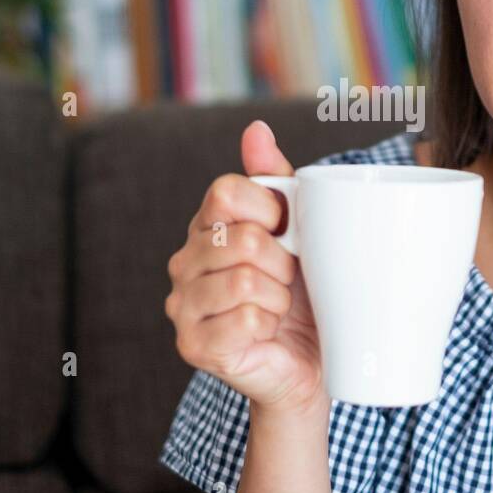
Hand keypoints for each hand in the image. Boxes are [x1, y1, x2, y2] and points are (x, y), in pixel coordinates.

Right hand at [165, 120, 327, 417]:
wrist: (309, 363)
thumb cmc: (304, 294)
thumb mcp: (298, 229)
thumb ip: (275, 179)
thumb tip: (257, 129)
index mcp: (206, 227)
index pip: (226, 191)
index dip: (269, 210)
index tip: (287, 233)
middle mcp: (183, 262)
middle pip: (244, 239)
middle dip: (284, 263)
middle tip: (288, 282)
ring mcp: (182, 305)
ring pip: (244, 280)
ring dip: (279, 297)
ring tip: (278, 308)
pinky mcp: (193, 345)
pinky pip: (243, 319)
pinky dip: (269, 325)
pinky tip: (266, 333)